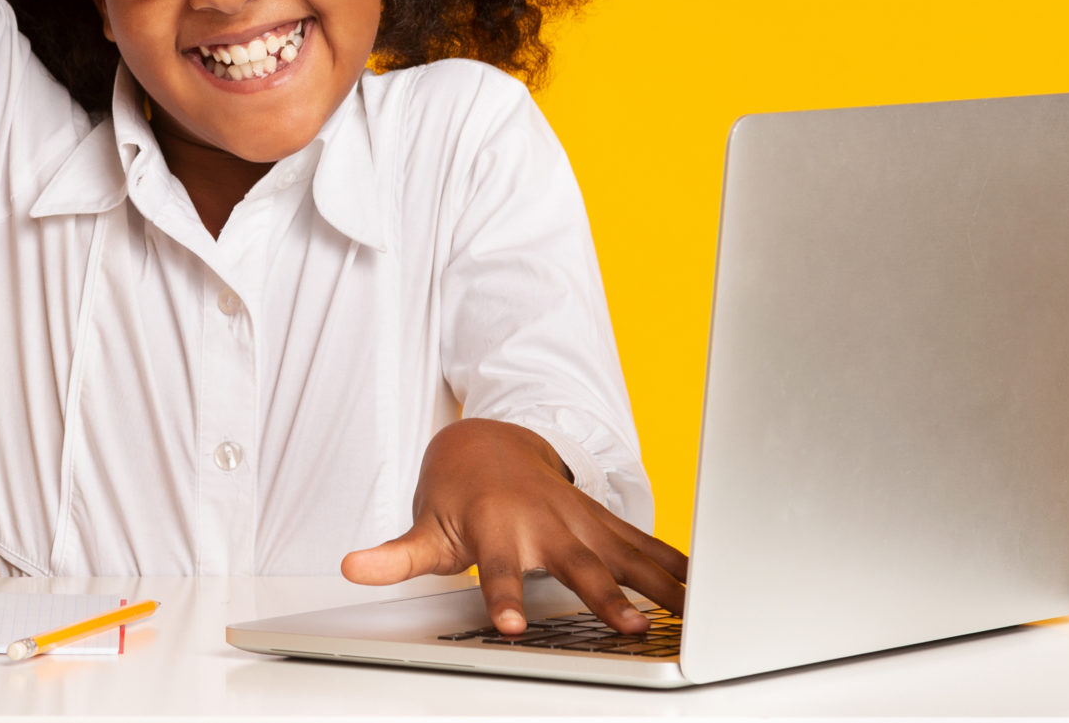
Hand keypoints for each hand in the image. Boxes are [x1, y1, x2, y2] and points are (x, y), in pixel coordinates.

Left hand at [341, 419, 689, 635]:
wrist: (489, 443)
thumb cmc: (458, 495)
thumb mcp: (426, 525)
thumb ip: (396, 555)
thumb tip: (352, 566)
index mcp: (500, 528)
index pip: (500, 569)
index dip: (505, 596)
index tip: (512, 625)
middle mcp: (548, 523)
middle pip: (579, 564)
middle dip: (605, 594)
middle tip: (628, 626)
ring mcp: (585, 521)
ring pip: (628, 554)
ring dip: (663, 585)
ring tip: (697, 616)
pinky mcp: (610, 524)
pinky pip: (651, 548)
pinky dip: (684, 570)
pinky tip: (716, 595)